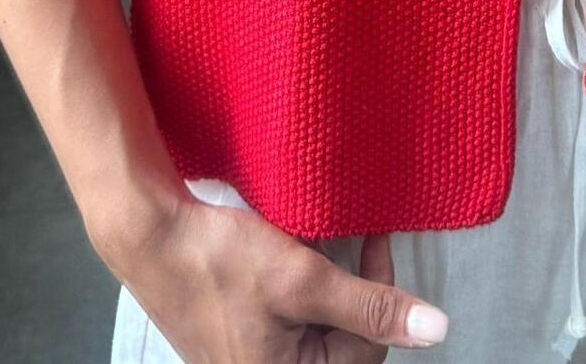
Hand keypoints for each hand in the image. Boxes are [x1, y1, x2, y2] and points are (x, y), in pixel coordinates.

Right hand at [100, 192, 448, 360]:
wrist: (148, 235)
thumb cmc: (220, 261)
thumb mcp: (302, 279)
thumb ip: (370, 306)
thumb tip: (438, 331)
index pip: (367, 350)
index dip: (380, 290)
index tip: (374, 234)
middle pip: (342, 342)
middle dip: (350, 288)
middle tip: (348, 236)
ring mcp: (249, 361)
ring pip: (316, 327)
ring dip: (326, 285)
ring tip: (320, 241)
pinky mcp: (236, 337)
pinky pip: (288, 320)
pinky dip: (299, 286)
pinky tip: (293, 251)